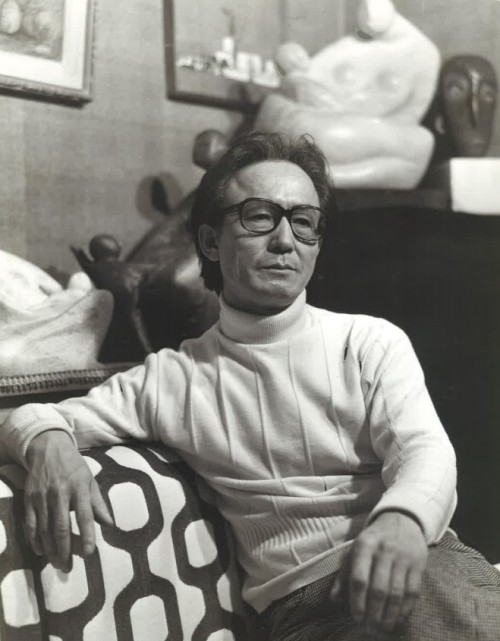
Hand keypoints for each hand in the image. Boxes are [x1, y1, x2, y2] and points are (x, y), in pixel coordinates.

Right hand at [24, 430, 113, 571]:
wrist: (48, 448)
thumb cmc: (73, 465)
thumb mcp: (90, 479)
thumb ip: (99, 503)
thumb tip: (110, 524)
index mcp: (79, 487)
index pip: (85, 516)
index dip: (87, 536)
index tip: (89, 554)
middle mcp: (60, 493)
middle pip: (61, 527)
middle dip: (65, 550)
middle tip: (68, 567)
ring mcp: (42, 497)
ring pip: (45, 530)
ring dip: (51, 550)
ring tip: (57, 564)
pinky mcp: (29, 499)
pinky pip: (30, 524)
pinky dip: (34, 540)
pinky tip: (41, 551)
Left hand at [331, 511, 427, 635]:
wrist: (401, 519)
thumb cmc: (373, 539)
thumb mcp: (355, 549)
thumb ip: (344, 574)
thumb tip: (334, 600)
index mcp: (364, 546)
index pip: (359, 578)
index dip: (357, 601)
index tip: (356, 618)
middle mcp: (384, 551)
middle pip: (379, 589)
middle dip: (374, 613)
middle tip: (370, 629)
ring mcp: (403, 558)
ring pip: (397, 594)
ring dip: (390, 616)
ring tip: (383, 629)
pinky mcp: (418, 564)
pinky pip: (413, 592)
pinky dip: (405, 609)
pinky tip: (398, 619)